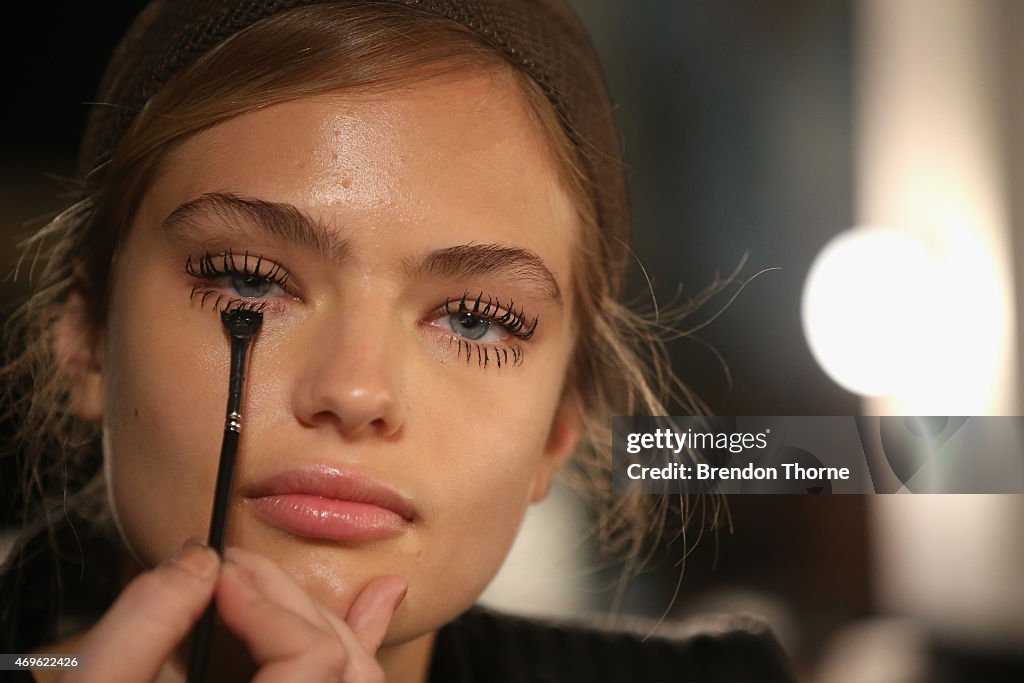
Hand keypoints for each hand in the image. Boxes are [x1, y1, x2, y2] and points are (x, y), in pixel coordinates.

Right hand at [61, 539, 406, 682]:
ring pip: (353, 681)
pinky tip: (370, 605)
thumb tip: (201, 559)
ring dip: (320, 618)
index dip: (267, 603)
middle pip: (339, 665)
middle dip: (288, 600)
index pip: (309, 659)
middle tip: (233, 568)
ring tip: (276, 577)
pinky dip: (348, 649)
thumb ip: (147, 619)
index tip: (218, 574)